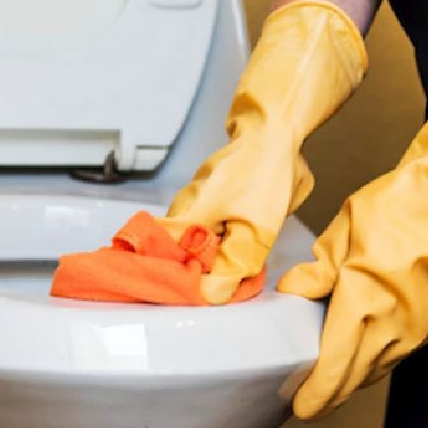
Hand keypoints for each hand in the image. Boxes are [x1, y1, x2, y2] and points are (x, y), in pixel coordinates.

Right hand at [163, 1, 367, 303]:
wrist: (275, 132)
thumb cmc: (264, 175)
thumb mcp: (256, 230)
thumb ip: (233, 264)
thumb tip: (211, 293)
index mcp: (187, 217)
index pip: (152, 257)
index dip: (156, 279)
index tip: (169, 296)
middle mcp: (184, 208)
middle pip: (171, 254)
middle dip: (186, 275)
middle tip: (205, 292)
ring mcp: (195, 200)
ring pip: (190, 242)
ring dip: (204, 261)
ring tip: (220, 276)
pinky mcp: (211, 196)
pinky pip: (205, 229)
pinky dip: (214, 245)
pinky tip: (232, 251)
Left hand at [279, 28, 427, 417]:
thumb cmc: (401, 207)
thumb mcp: (344, 231)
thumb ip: (318, 269)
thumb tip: (294, 290)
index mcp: (361, 306)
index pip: (332, 369)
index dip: (315, 395)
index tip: (301, 406)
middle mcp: (392, 328)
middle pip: (356, 380)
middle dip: (332, 395)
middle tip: (312, 402)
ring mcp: (420, 330)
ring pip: (381, 368)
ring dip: (357, 377)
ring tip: (336, 377)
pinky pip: (403, 352)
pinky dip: (382, 356)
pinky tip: (370, 348)